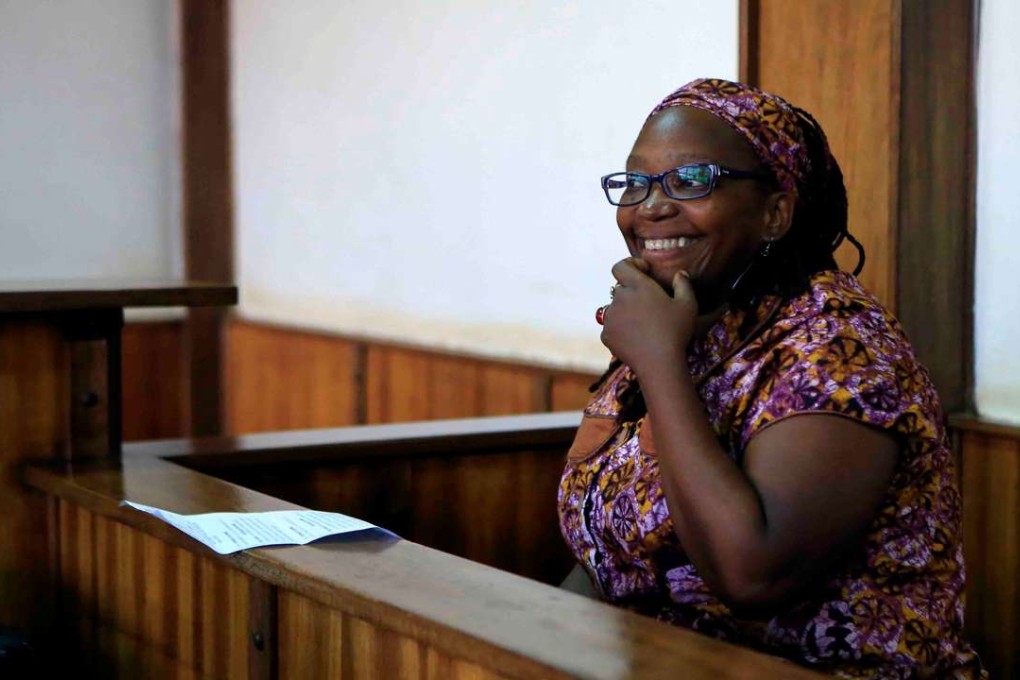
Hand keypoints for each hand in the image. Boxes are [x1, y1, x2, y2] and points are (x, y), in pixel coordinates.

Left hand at [600, 258, 697, 374]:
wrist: (659, 364)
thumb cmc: (676, 332)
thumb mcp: (688, 305)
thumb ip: (684, 284)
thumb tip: (680, 274)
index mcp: (638, 286)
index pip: (620, 266)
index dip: (630, 265)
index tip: (644, 272)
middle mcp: (619, 298)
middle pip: (620, 289)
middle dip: (632, 293)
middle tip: (650, 306)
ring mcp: (610, 318)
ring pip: (615, 309)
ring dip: (626, 312)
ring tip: (644, 325)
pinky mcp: (606, 335)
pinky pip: (611, 327)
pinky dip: (621, 329)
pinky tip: (637, 338)